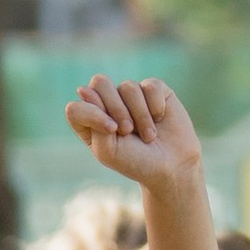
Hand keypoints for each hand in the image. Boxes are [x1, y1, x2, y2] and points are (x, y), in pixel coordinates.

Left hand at [65, 72, 205, 197]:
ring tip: (148, 135)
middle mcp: (108, 103)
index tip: (112, 131)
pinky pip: (150, 86)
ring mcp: (130, 95)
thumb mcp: (108, 150)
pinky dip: (156, 106)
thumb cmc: (136, 162)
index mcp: (90, 121)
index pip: (77, 107)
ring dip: (140, 115)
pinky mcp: (153, 90)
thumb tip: (84, 89)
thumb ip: (92, 121)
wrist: (172, 167)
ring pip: (128, 87)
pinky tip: (159, 119)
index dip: (92, 114)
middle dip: (116, 109)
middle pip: (100, 83)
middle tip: (128, 131)